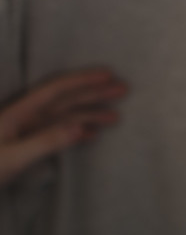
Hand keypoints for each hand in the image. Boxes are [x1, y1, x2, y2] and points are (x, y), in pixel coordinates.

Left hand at [0, 69, 127, 187]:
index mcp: (18, 114)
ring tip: (115, 117)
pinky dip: (76, 133)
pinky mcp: (24, 147)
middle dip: (93, 94)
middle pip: (64, 101)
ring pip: (63, 118)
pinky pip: (57, 134)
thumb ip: (46, 142)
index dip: (82, 80)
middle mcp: (23, 118)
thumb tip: (82, 128)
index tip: (109, 75)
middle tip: (124, 90)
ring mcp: (24, 132)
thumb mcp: (12, 159)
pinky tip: (91, 137)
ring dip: (89, 115)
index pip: (56, 90)